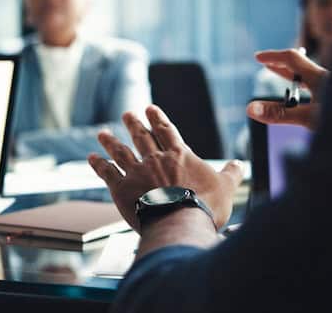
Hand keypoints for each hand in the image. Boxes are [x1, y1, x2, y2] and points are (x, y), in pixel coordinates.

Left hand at [88, 105, 244, 231]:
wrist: (180, 222)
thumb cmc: (205, 206)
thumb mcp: (226, 187)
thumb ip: (231, 174)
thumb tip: (239, 164)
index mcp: (179, 155)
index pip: (166, 131)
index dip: (157, 118)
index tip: (149, 109)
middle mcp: (155, 159)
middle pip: (141, 137)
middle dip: (133, 124)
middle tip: (126, 114)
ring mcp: (136, 172)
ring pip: (120, 152)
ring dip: (111, 141)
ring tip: (103, 133)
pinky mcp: (121, 188)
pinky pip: (107, 172)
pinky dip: (98, 164)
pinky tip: (92, 157)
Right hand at [247, 48, 329, 129]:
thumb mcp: (309, 118)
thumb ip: (279, 113)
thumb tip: (250, 108)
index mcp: (320, 76)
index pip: (291, 58)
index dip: (272, 56)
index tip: (258, 58)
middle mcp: (328, 79)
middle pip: (301, 67)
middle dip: (282, 66)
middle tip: (267, 65)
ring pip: (311, 77)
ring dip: (294, 76)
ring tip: (284, 77)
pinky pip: (320, 87)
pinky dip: (306, 87)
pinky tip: (308, 96)